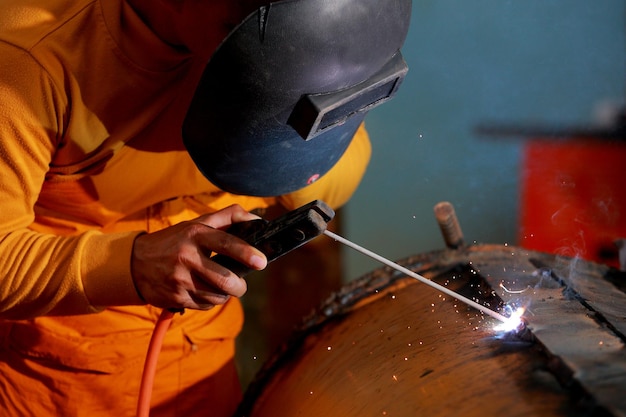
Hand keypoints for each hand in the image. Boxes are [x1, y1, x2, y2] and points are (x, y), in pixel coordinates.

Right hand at [131, 204, 266, 309]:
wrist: (134, 263)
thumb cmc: (174, 241)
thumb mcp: (196, 224)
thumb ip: (228, 218)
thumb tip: (258, 221)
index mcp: (194, 234)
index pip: (226, 243)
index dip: (247, 253)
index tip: (262, 262)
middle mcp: (186, 256)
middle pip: (225, 280)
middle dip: (239, 286)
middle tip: (240, 284)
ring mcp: (179, 279)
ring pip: (217, 296)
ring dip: (224, 294)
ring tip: (219, 286)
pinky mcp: (175, 297)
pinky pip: (204, 305)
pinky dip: (209, 301)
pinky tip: (203, 291)